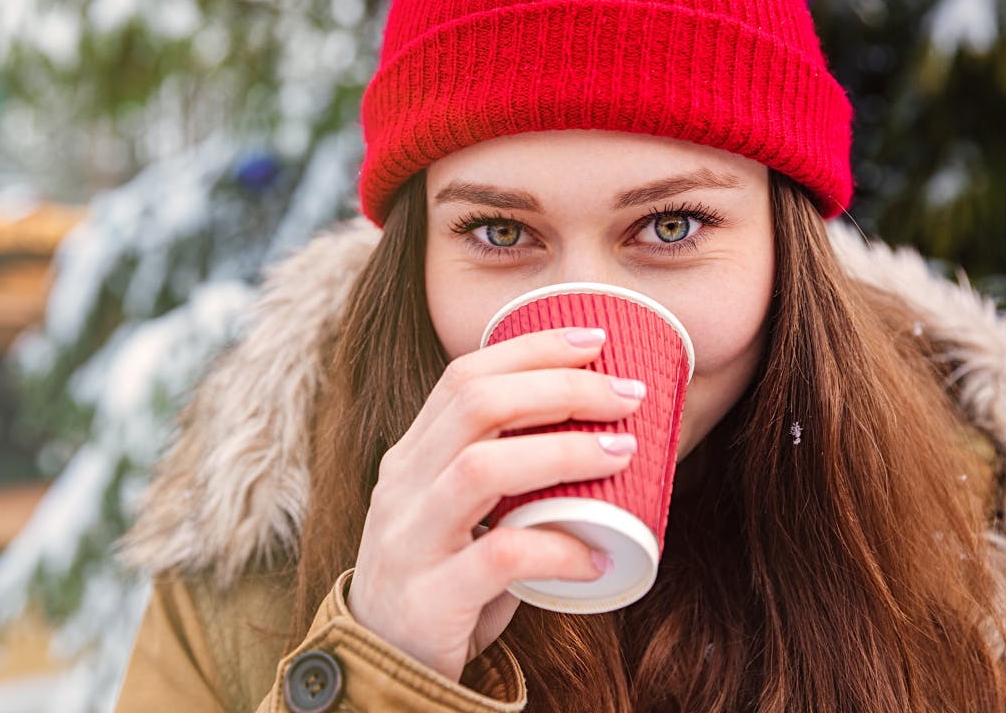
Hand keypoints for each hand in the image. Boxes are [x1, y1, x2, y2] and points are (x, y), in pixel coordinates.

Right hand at [346, 327, 643, 681]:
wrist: (380, 665)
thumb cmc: (439, 579)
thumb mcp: (458, 513)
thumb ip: (503, 475)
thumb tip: (595, 437)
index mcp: (411, 456)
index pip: (464, 377)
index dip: (531, 349)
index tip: (594, 340)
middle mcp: (402, 486)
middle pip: (475, 404)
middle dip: (559, 387)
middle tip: (624, 395)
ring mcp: (409, 540)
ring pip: (482, 468)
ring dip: (562, 452)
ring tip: (622, 454)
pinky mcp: (428, 598)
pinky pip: (500, 557)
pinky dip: (558, 548)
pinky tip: (597, 555)